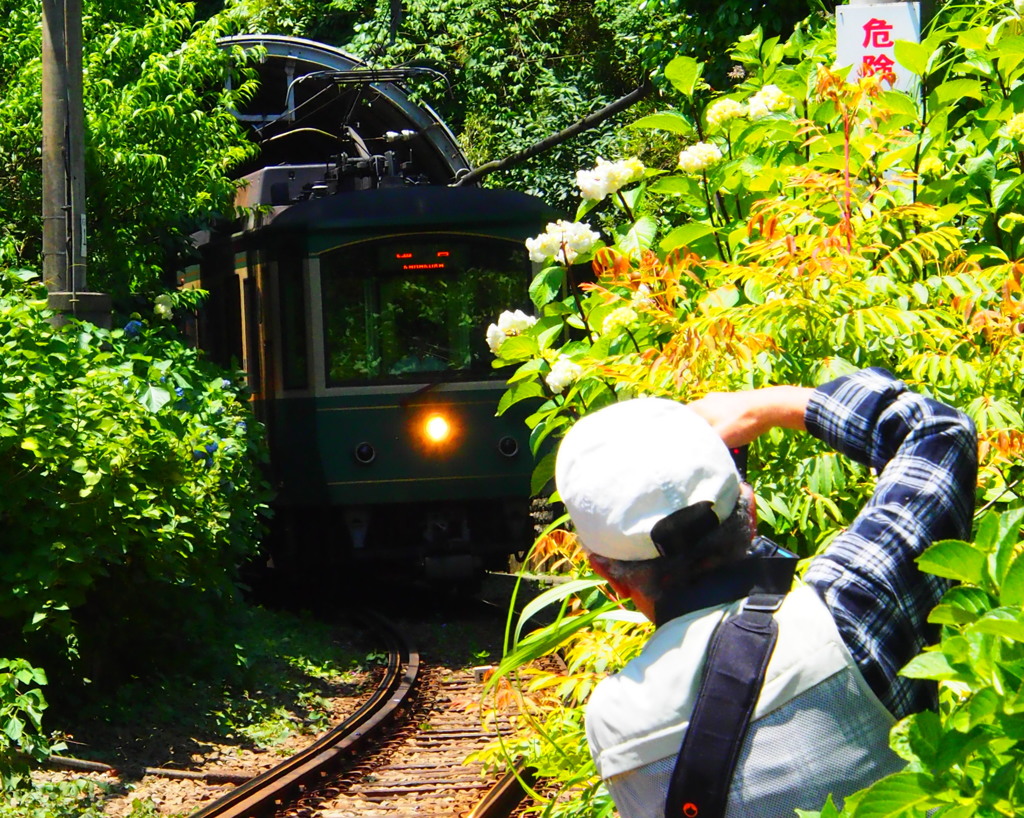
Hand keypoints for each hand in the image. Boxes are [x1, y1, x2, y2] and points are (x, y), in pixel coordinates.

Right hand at [687, 386, 810, 447]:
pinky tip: (728, 435)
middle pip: (692, 422)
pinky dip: (720, 426)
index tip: (679, 449)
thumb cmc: (741, 422)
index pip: (677, 423)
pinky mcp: (732, 402)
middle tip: (696, 450)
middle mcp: (704, 401)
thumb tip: (688, 457)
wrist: (770, 407)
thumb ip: (700, 447)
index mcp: (696, 408)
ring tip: (714, 445)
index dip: (677, 437)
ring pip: (707, 419)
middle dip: (694, 435)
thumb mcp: (718, 439)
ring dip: (709, 432)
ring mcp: (718, 399)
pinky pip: (719, 416)